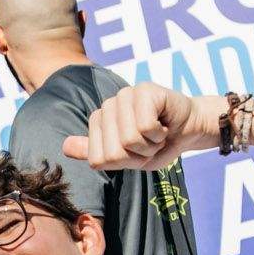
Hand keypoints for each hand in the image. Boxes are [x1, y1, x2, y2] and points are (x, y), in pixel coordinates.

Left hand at [61, 83, 213, 171]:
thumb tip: (63, 147)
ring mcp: (124, 95)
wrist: (190, 129)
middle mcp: (107, 105)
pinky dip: (159, 134)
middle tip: (150, 143)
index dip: (123, 164)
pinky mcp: (143, 90)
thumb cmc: (159, 144)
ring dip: (150, 144)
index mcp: (98, 121)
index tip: (137, 153)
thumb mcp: (126, 158)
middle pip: (113, 152)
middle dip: (138, 156)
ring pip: (129, 139)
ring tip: (157, 133)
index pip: (98, 160)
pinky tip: (164, 123)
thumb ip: (96, 154)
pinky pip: (144, 126)